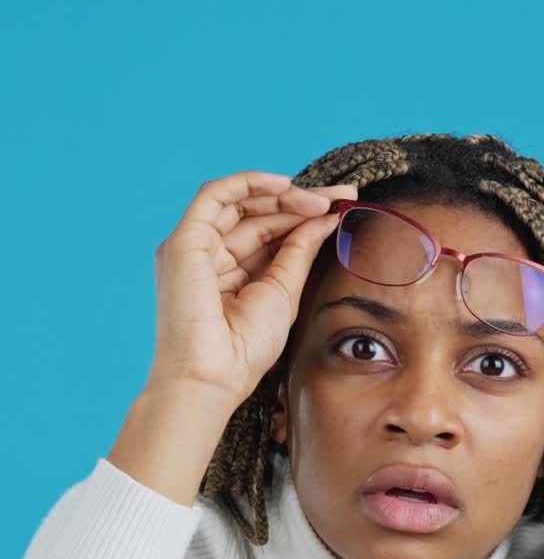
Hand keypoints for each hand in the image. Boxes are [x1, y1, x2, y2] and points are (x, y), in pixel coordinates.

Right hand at [146, 170, 357, 404]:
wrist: (212, 376)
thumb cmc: (244, 349)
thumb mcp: (284, 292)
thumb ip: (299, 252)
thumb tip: (324, 217)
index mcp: (232, 272)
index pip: (270, 231)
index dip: (306, 217)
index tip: (343, 208)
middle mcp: (210, 254)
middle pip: (259, 214)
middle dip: (302, 202)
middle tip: (343, 195)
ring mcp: (195, 246)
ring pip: (241, 202)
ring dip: (283, 194)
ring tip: (323, 200)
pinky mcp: (184, 240)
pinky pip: (215, 195)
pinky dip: (249, 183)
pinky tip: (285, 185)